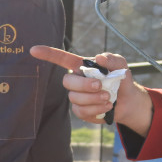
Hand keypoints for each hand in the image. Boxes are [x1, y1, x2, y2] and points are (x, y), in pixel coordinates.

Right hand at [30, 46, 151, 133]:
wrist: (128, 101)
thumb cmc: (120, 80)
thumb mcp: (121, 66)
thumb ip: (113, 59)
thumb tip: (99, 58)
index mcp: (81, 66)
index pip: (61, 59)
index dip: (48, 54)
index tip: (33, 50)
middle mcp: (76, 81)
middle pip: (67, 81)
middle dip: (83, 84)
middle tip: (100, 86)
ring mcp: (77, 97)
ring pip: (74, 98)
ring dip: (93, 98)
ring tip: (108, 97)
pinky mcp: (81, 111)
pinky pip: (81, 112)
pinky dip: (96, 109)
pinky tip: (107, 106)